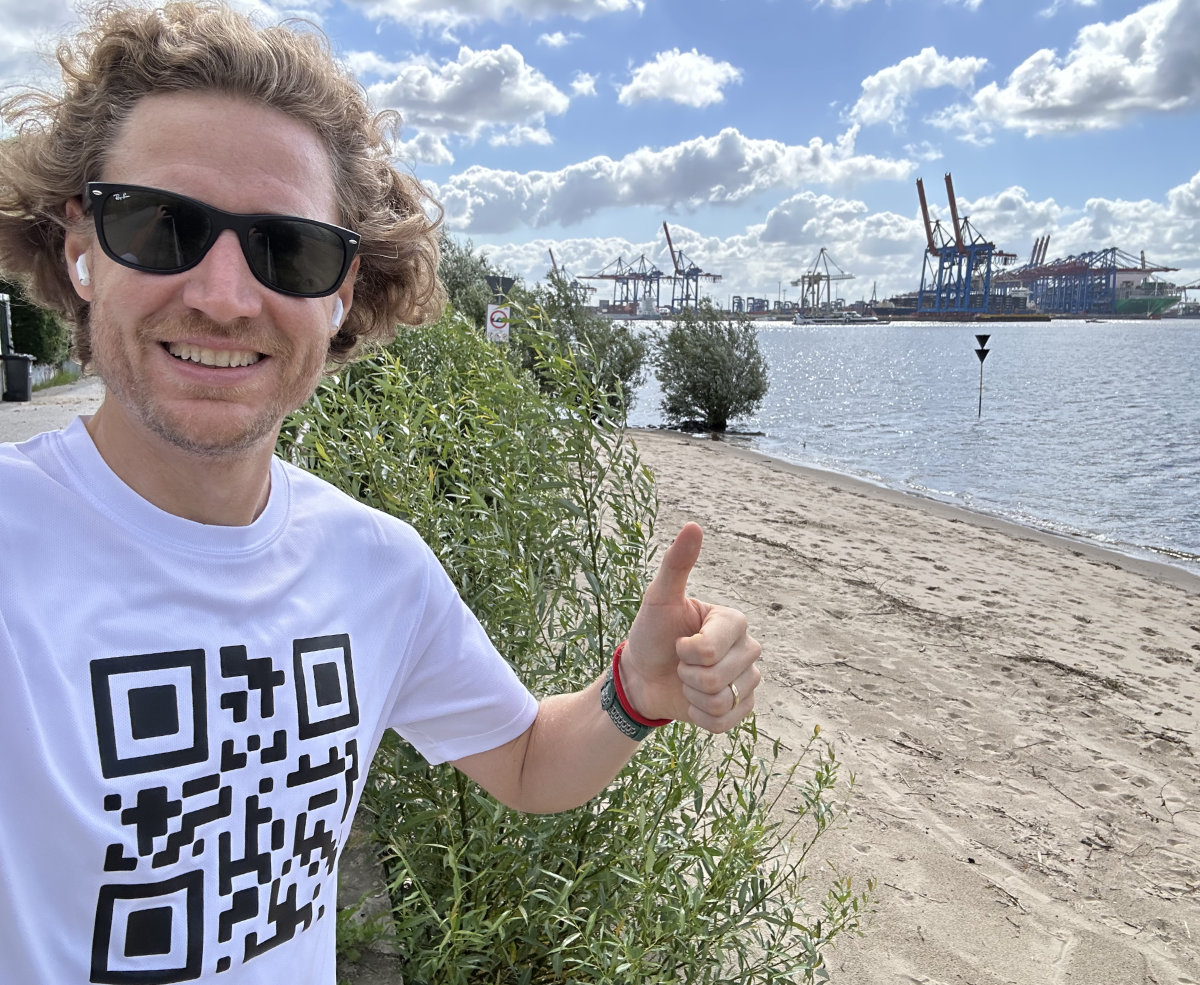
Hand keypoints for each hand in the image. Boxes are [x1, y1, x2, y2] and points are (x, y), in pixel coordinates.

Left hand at [619, 522, 760, 731]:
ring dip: (693, 697)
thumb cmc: (650, 633)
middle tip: (679, 664)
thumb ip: (677, 564)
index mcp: (734, 621)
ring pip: (722, 701)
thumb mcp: (658, 598)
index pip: (712, 650)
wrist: (641, 676)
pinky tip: (694, 702)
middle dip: (687, 676)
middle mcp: (749, 649)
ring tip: (686, 681)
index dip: (686, 653)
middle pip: (718, 679)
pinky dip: (702, 717)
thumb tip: (693, 526)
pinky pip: (726, 722)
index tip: (677, 643)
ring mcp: (747, 680)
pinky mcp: (741, 707)